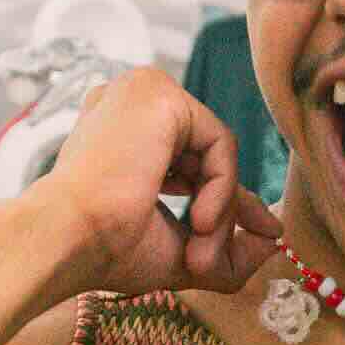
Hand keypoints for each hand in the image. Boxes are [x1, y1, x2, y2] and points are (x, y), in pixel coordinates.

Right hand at [32, 68, 281, 298]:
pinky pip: (221, 143)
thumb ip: (228, 248)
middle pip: (209, 153)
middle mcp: (128, 104)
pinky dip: (222, 189)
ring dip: (221, 210)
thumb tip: (275, 241)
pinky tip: (200, 221)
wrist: (68, 241)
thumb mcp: (181, 251)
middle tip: (231, 251)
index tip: (260, 235)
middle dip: (230, 208)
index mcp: (120, 134)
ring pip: (218, 151)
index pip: (193, 157)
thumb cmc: (104, 250)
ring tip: (198, 251)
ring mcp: (141, 92)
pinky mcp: (159, 93)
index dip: (226, 199)